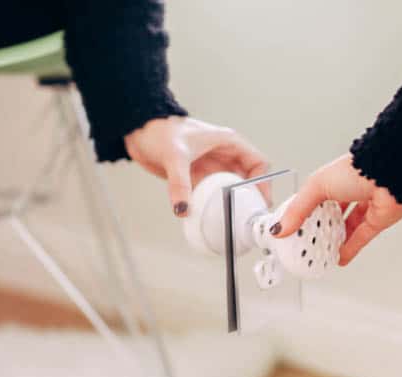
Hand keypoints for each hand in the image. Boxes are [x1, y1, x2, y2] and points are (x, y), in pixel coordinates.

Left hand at [124, 116, 268, 216]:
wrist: (138, 131)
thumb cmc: (159, 130)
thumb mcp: (174, 156)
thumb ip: (180, 184)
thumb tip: (183, 209)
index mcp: (229, 142)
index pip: (258, 163)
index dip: (263, 182)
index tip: (258, 201)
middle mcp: (224, 155)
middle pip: (249, 179)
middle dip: (251, 198)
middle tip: (250, 216)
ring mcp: (212, 167)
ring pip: (233, 188)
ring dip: (234, 203)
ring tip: (236, 220)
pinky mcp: (199, 177)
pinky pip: (214, 194)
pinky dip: (216, 205)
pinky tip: (214, 217)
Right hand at [270, 155, 401, 264]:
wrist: (390, 175)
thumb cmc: (356, 169)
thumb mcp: (317, 187)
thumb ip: (298, 209)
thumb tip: (281, 228)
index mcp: (332, 180)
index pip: (313, 200)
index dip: (302, 214)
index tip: (292, 228)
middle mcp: (348, 192)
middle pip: (330, 215)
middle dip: (319, 229)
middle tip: (306, 243)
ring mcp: (364, 206)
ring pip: (346, 228)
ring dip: (334, 241)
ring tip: (322, 252)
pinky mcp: (377, 221)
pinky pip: (361, 238)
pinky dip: (350, 249)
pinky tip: (340, 257)